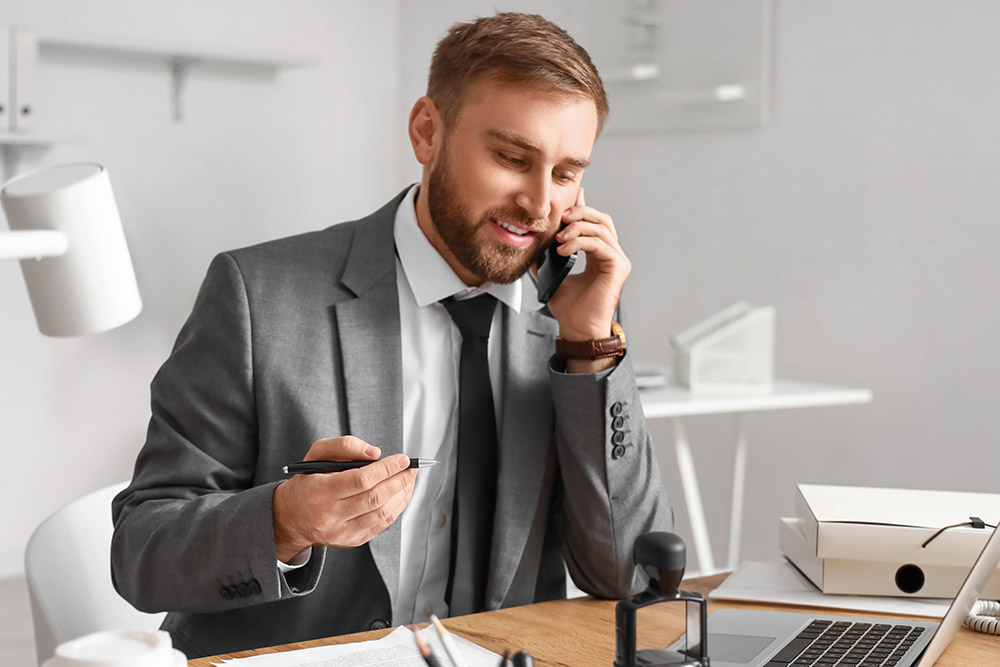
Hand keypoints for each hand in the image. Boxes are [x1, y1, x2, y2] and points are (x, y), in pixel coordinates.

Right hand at [272, 435, 417, 561]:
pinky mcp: (352, 540)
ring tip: (410, 479)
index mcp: (320, 492)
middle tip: (412, 468)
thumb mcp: (317, 454)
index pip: (361, 480)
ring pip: (381, 513)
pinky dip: (396, 508)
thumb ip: (344, 446)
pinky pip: (381, 525)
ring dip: (402, 494)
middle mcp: (330, 516)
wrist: (291, 517)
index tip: (403, 459)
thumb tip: (375, 453)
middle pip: (374, 498)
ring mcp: (342, 532)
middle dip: (399, 480)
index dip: (386, 469)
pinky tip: (402, 494)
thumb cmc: (307, 481)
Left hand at [545, 188, 629, 372]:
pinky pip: (600, 244)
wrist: (578, 330)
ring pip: (601, 229)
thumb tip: (532, 246)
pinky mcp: (619, 267)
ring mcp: (617, 260)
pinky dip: (580, 242)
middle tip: (560, 217)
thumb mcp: (552, 278)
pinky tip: (564, 249)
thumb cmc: (570, 310)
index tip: (568, 199)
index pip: (593, 224)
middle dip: (580, 213)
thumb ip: (546, 260)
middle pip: (601, 219)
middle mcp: (611, 255)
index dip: (582, 208)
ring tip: (559, 238)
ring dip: (577, 228)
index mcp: (598, 255)